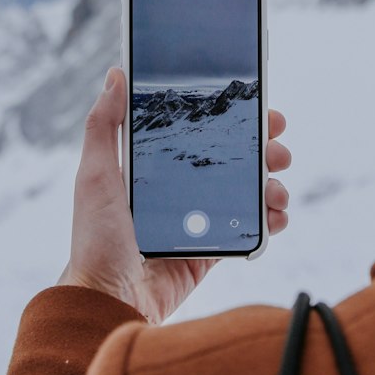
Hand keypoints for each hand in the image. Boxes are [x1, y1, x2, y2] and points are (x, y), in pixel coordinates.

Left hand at [57, 66, 290, 324]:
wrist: (109, 299)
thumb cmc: (97, 238)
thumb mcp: (96, 175)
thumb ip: (104, 126)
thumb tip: (115, 74)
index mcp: (154, 167)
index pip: (199, 130)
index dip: (231, 117)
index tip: (259, 107)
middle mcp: (178, 189)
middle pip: (231, 159)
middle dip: (262, 150)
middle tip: (278, 149)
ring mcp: (197, 219)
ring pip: (247, 193)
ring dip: (271, 185)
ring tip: (277, 188)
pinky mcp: (210, 249)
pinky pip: (247, 231)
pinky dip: (268, 221)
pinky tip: (275, 216)